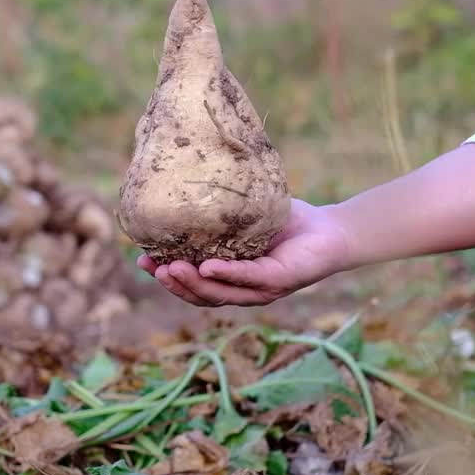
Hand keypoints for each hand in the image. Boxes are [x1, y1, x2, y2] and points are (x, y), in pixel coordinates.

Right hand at [136, 199, 354, 306]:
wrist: (331, 229)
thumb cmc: (286, 222)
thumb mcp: (245, 216)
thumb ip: (218, 212)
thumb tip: (183, 179)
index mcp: (231, 278)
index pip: (193, 283)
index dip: (167, 276)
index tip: (142, 259)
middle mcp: (243, 289)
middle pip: (201, 294)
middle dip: (173, 283)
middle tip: (151, 267)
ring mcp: (261, 289)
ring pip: (219, 293)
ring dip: (192, 284)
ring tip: (170, 269)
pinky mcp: (280, 281)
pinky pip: (248, 278)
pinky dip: (226, 274)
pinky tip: (206, 267)